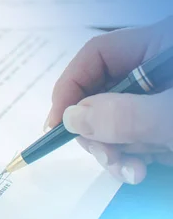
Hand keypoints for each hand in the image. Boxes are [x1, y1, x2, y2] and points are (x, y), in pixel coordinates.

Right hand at [48, 16, 172, 184]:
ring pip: (117, 119)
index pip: (97, 55)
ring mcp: (162, 96)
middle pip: (103, 91)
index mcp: (159, 46)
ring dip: (116, 150)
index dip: (70, 86)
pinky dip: (134, 156)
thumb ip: (125, 115)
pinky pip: (136, 136)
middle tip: (104, 157)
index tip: (57, 123)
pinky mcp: (166, 121)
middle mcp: (156, 68)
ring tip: (132, 172)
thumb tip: (71, 119)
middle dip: (96, 130)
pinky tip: (144, 170)